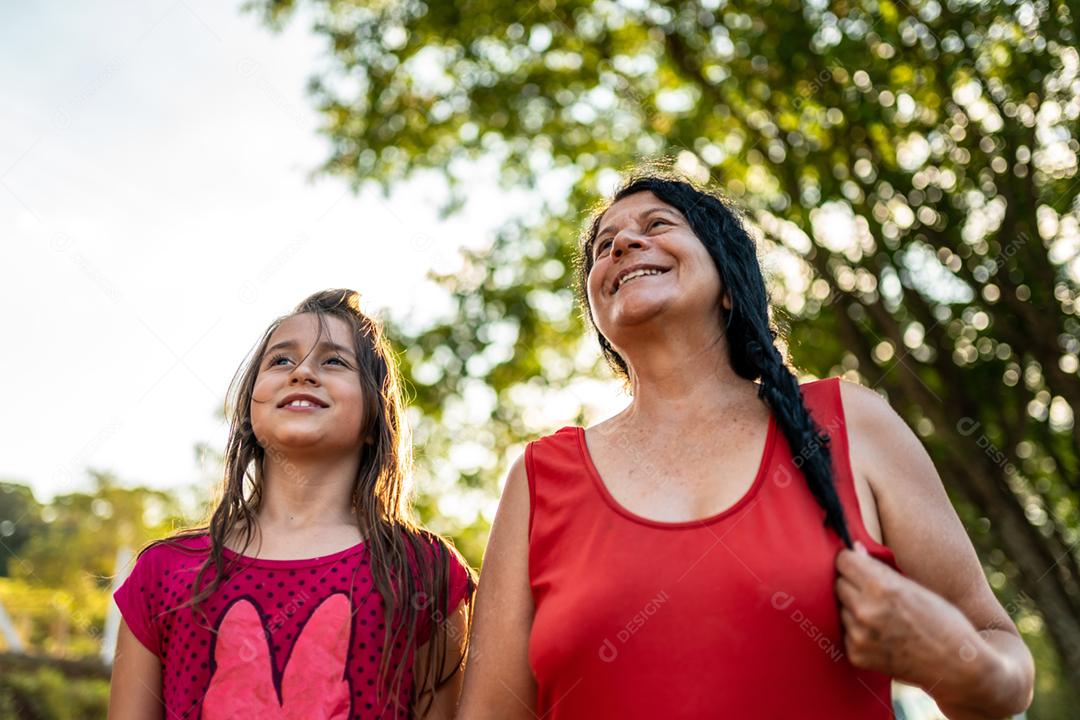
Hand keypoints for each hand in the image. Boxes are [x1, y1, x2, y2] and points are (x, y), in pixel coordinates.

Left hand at [834, 542, 979, 688]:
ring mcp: (859, 635)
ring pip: (842, 609)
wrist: (957, 666)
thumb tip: (853, 549)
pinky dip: (858, 632)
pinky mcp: (856, 655)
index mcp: (881, 587)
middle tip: (874, 592)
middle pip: (839, 583)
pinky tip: (882, 636)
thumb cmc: (942, 621)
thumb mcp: (914, 586)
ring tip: (882, 617)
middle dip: (853, 584)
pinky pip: (846, 633)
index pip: (843, 561)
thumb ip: (880, 569)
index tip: (858, 564)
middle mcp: (865, 610)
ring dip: (854, 609)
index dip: (852, 561)